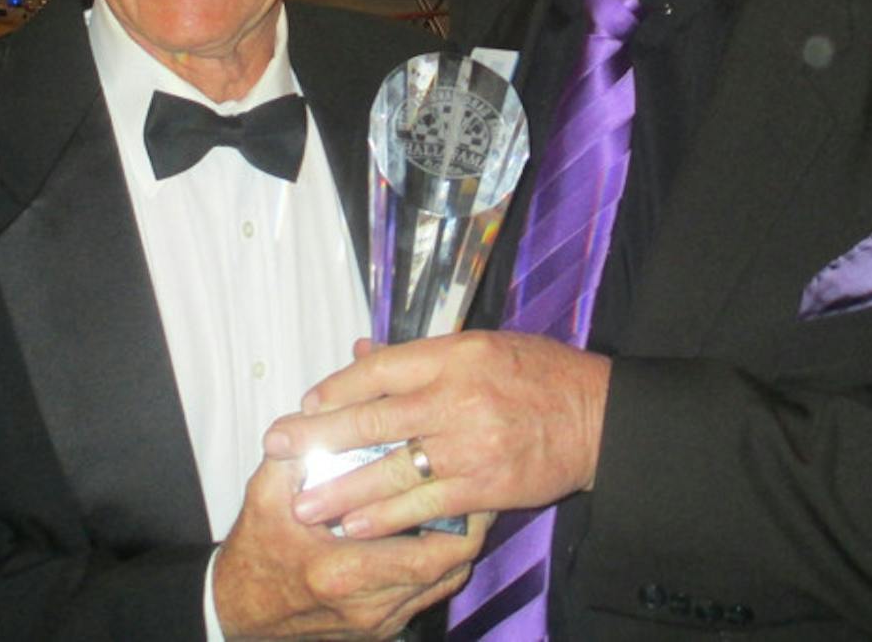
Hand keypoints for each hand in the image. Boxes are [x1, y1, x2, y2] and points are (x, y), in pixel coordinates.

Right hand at [212, 454, 485, 639]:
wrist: (240, 608)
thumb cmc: (257, 547)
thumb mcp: (265, 492)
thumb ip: (297, 451)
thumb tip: (325, 406)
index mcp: (339, 570)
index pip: (424, 551)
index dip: (457, 517)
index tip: (472, 478)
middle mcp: (365, 604)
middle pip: (446, 571)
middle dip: (471, 528)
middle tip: (485, 488)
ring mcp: (375, 622)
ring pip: (442, 585)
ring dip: (459, 544)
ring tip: (474, 503)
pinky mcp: (379, 628)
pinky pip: (426, 595)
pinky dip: (441, 564)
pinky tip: (443, 530)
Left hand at [263, 330, 610, 539]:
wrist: (595, 416)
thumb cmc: (537, 373)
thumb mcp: (480, 347)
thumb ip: (422, 356)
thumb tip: (363, 354)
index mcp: (454, 354)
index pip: (380, 369)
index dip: (338, 387)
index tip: (308, 402)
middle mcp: (456, 396)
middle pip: (373, 418)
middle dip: (319, 435)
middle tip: (277, 447)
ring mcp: (469, 444)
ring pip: (391, 468)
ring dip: (342, 488)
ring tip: (303, 503)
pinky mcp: (483, 486)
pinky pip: (424, 505)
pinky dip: (386, 517)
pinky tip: (355, 525)